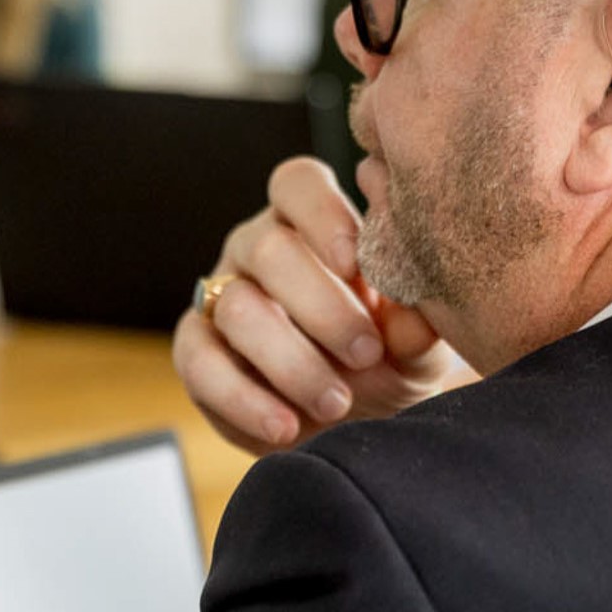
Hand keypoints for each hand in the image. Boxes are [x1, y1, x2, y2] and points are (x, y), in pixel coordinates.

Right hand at [173, 157, 456, 454]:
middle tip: (366, 352)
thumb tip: (414, 319)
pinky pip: (200, 364)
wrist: (362, 419)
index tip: (356, 263)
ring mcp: (220, 294)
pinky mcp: (196, 350)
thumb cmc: (391, 357)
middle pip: (269, 249)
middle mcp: (258, 247)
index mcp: (311, 221)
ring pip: (237, 308)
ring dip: (291, 362)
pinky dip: (243, 400)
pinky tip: (286, 427)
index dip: (322, 215)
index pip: (298, 184)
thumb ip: (416, 321)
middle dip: (322, 306)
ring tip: (337, 402)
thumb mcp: (415, 341)